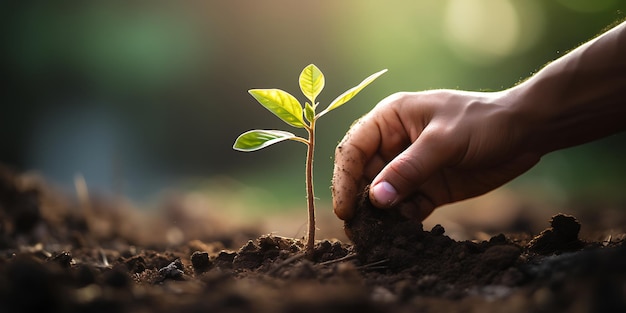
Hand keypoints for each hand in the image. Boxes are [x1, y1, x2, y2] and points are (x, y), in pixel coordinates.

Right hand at [332, 90, 540, 220]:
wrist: (526, 132)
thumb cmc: (484, 122)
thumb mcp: (445, 141)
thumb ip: (409, 169)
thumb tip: (376, 198)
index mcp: (390, 119)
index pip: (354, 148)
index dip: (344, 178)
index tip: (346, 208)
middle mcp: (394, 143)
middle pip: (363, 176)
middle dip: (359, 201)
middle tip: (358, 230)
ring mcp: (410, 168)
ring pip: (382, 195)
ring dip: (379, 215)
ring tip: (378, 235)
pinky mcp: (427, 188)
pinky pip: (405, 207)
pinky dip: (402, 220)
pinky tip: (404, 231)